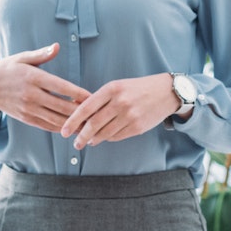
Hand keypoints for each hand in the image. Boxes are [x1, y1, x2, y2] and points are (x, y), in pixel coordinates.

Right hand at [0, 45, 90, 133]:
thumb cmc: (8, 69)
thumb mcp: (22, 57)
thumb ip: (41, 54)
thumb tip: (57, 46)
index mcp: (33, 77)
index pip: (61, 87)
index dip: (78, 93)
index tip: (93, 96)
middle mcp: (31, 95)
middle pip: (62, 106)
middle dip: (81, 111)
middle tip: (97, 113)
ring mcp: (28, 109)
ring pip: (56, 119)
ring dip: (74, 123)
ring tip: (90, 124)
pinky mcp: (26, 119)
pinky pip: (47, 126)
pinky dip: (62, 128)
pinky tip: (74, 128)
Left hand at [61, 73, 182, 149]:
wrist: (166, 92)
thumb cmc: (137, 88)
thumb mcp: (117, 87)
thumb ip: (99, 99)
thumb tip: (78, 114)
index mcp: (112, 89)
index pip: (86, 108)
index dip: (72, 121)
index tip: (64, 132)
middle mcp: (120, 102)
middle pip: (94, 124)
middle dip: (81, 136)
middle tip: (75, 143)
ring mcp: (130, 116)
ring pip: (105, 133)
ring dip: (94, 139)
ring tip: (88, 141)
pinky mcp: (137, 127)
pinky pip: (117, 137)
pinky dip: (108, 139)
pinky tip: (104, 138)